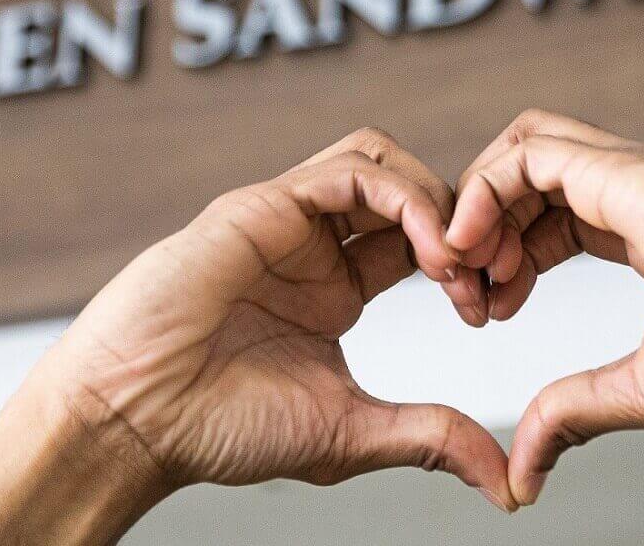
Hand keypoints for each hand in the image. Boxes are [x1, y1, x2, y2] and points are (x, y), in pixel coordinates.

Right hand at [0, 129, 512, 545]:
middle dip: (463, 221)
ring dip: (437, 198)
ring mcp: (286, 220)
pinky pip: (347, 170)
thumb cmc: (220, 428)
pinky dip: (403, 197)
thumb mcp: (351, 434)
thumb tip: (507, 483)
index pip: (422, 241)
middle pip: (409, 189)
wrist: (136, 420)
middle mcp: (313, 246)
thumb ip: (429, 439)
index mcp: (336, 288)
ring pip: (380, 161)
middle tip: (488, 276)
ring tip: (458, 259)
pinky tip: (426, 248)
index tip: (489, 310)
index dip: (468, 262)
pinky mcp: (260, 206)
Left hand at [447, 110, 643, 505]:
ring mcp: (627, 171)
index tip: (490, 312)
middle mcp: (634, 190)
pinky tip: (471, 244)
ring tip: (464, 268)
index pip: (552, 217)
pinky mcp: (619, 167)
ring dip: (477, 205)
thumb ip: (574, 412)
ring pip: (522, 150)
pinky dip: (484, 191)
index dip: (507, 258)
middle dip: (482, 231)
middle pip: (529, 179)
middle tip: (465, 292)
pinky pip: (528, 153)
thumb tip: (528, 468)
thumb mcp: (637, 390)